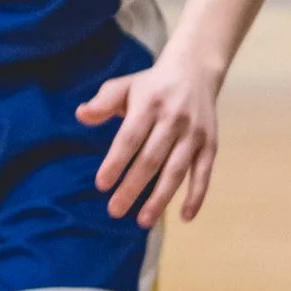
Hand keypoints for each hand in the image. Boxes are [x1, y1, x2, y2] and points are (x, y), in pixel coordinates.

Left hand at [76, 44, 222, 225]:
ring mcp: (194, 133)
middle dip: (133, 187)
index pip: (130, 137)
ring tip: (143, 221)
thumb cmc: (151, 85)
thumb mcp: (125, 86)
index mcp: (149, 104)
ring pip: (176, 171)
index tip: (101, 185)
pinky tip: (185, 217)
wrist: (195, 70)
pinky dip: (197, 196)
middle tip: (115, 211)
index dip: (116, 162)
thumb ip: (104, 101)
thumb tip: (81, 115)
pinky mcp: (210, 144)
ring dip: (160, 198)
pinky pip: (203, 173)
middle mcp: (174, 119)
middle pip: (151, 159)